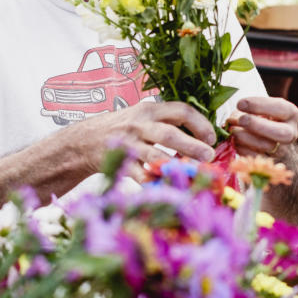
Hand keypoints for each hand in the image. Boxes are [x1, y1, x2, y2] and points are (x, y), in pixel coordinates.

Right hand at [70, 100, 216, 181]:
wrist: (85, 140)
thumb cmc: (122, 129)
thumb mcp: (143, 117)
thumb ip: (167, 122)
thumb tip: (202, 137)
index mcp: (150, 109)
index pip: (181, 110)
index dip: (200, 123)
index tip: (212, 137)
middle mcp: (140, 124)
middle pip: (170, 134)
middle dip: (192, 145)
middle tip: (209, 156)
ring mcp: (129, 144)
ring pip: (155, 155)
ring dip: (175, 166)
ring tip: (193, 174)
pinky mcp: (120, 161)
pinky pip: (139, 174)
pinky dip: (153, 182)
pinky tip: (166, 188)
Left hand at [226, 96, 297, 156]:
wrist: (271, 140)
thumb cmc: (262, 117)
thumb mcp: (260, 107)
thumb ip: (250, 108)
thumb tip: (235, 119)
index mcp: (290, 113)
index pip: (279, 108)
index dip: (259, 105)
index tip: (240, 104)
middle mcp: (290, 132)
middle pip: (280, 132)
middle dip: (257, 125)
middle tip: (241, 120)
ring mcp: (282, 149)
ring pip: (267, 146)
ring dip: (245, 137)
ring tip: (232, 130)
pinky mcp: (271, 162)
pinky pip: (257, 158)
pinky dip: (243, 149)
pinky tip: (234, 141)